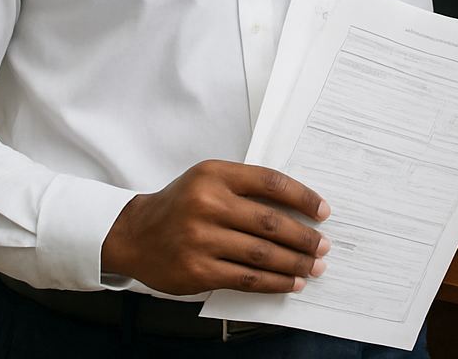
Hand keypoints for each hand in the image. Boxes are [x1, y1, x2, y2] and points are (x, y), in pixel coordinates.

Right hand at [101, 159, 331, 295]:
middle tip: (324, 246)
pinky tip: (291, 283)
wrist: (134, 235)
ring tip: (314, 267)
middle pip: (270, 222)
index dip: (302, 197)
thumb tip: (299, 208)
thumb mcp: (207, 180)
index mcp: (214, 175)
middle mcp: (207, 204)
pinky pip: (245, 278)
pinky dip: (273, 282)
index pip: (270, 182)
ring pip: (261, 253)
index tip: (323, 211)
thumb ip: (245, 187)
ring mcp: (201, 239)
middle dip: (304, 237)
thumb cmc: (180, 205)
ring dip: (295, 263)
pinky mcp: (197, 270)